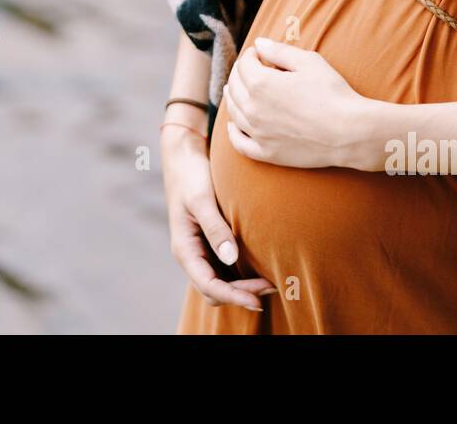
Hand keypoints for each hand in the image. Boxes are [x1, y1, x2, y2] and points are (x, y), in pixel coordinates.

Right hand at [159, 122, 277, 310]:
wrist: (184, 156)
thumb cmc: (191, 175)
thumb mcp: (202, 199)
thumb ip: (215, 228)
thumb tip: (230, 258)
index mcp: (184, 248)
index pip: (207, 285)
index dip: (233, 296)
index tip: (258, 300)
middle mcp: (191, 254)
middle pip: (214, 290)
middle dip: (241, 294)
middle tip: (272, 286)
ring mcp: (200, 250)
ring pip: (220, 283)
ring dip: (242, 288)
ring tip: (271, 282)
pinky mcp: (210, 242)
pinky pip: (225, 269)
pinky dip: (241, 275)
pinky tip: (262, 268)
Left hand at [222, 36, 386, 169]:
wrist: (350, 132)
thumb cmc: (333, 93)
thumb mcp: (309, 62)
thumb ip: (279, 51)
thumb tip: (258, 43)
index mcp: (261, 84)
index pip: (244, 64)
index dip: (251, 55)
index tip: (259, 53)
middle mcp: (253, 109)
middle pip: (235, 86)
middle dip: (240, 73)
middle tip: (250, 68)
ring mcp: (258, 133)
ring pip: (234, 112)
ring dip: (233, 97)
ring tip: (238, 90)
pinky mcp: (267, 153)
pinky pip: (239, 143)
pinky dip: (233, 132)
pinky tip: (234, 125)